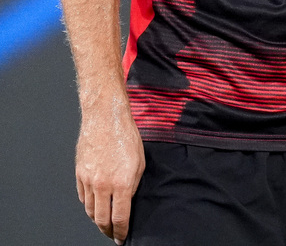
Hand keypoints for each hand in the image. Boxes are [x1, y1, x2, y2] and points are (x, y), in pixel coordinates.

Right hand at [75, 102, 144, 244]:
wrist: (106, 117)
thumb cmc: (125, 135)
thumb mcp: (139, 162)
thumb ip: (133, 185)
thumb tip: (127, 200)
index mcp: (122, 183)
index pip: (120, 218)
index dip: (121, 232)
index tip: (121, 238)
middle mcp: (103, 184)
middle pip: (102, 219)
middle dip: (107, 231)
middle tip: (112, 234)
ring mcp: (89, 179)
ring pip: (90, 210)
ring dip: (97, 219)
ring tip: (104, 221)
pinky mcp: (79, 173)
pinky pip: (83, 197)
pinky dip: (89, 205)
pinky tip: (94, 205)